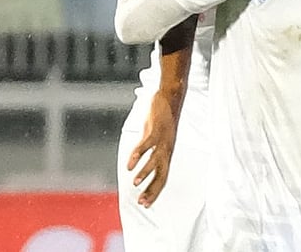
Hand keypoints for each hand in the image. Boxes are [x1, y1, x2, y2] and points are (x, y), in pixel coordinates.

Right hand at [126, 89, 181, 206]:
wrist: (170, 97)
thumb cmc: (161, 120)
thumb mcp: (155, 138)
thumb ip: (149, 150)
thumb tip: (137, 161)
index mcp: (167, 152)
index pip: (163, 176)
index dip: (155, 190)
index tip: (146, 203)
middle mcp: (167, 148)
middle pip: (162, 172)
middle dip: (152, 188)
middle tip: (142, 202)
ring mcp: (162, 139)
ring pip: (155, 160)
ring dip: (145, 173)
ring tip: (135, 183)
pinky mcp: (155, 129)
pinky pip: (146, 145)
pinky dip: (138, 154)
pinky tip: (130, 163)